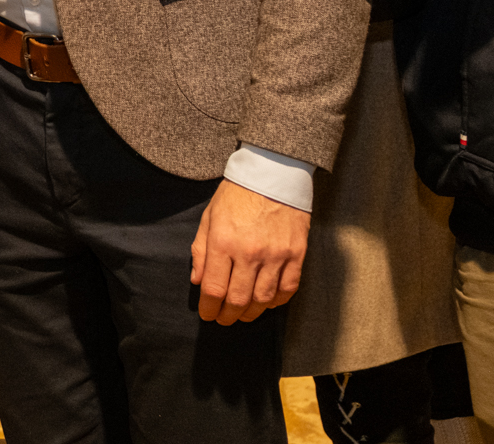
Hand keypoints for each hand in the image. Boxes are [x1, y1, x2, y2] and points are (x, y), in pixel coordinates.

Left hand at [190, 179, 309, 324]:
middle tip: (223, 319)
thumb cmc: (237, 195)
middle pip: (238, 299)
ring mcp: (275, 255)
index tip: (207, 313)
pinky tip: (267, 303)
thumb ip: (201, 250)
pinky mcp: (296, 255)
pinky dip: (277, 302)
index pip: (213, 288)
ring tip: (243, 315)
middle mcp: (249, 252)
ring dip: (251, 312)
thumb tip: (197, 280)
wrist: (272, 175)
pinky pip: (288, 289)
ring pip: (263, 299)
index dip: (209, 307)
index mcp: (223, 242)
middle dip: (227, 315)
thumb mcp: (209, 217)